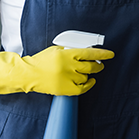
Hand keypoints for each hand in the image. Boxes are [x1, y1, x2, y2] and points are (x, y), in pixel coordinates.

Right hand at [0, 45, 114, 95]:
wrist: (28, 74)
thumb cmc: (42, 61)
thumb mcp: (56, 50)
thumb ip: (71, 50)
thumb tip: (88, 52)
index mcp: (66, 54)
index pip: (90, 53)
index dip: (102, 54)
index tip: (110, 55)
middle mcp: (68, 67)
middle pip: (91, 67)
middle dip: (98, 66)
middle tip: (99, 65)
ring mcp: (67, 79)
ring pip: (86, 77)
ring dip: (89, 74)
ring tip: (86, 72)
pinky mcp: (65, 89)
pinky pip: (83, 88)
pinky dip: (88, 85)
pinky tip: (90, 81)